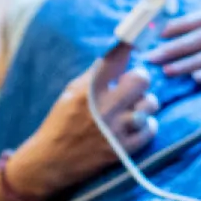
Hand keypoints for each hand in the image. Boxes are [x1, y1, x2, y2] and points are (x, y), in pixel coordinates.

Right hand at [11, 45, 157, 197]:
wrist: (50, 162)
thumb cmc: (60, 123)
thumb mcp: (70, 93)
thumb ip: (93, 75)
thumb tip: (117, 56)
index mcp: (89, 90)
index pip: (114, 59)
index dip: (129, 46)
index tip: (137, 39)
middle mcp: (104, 107)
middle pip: (141, 79)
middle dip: (140, 79)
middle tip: (134, 85)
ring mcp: (115, 129)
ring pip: (150, 103)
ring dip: (145, 104)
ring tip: (135, 108)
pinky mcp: (123, 149)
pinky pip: (150, 129)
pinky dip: (147, 125)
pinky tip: (137, 124)